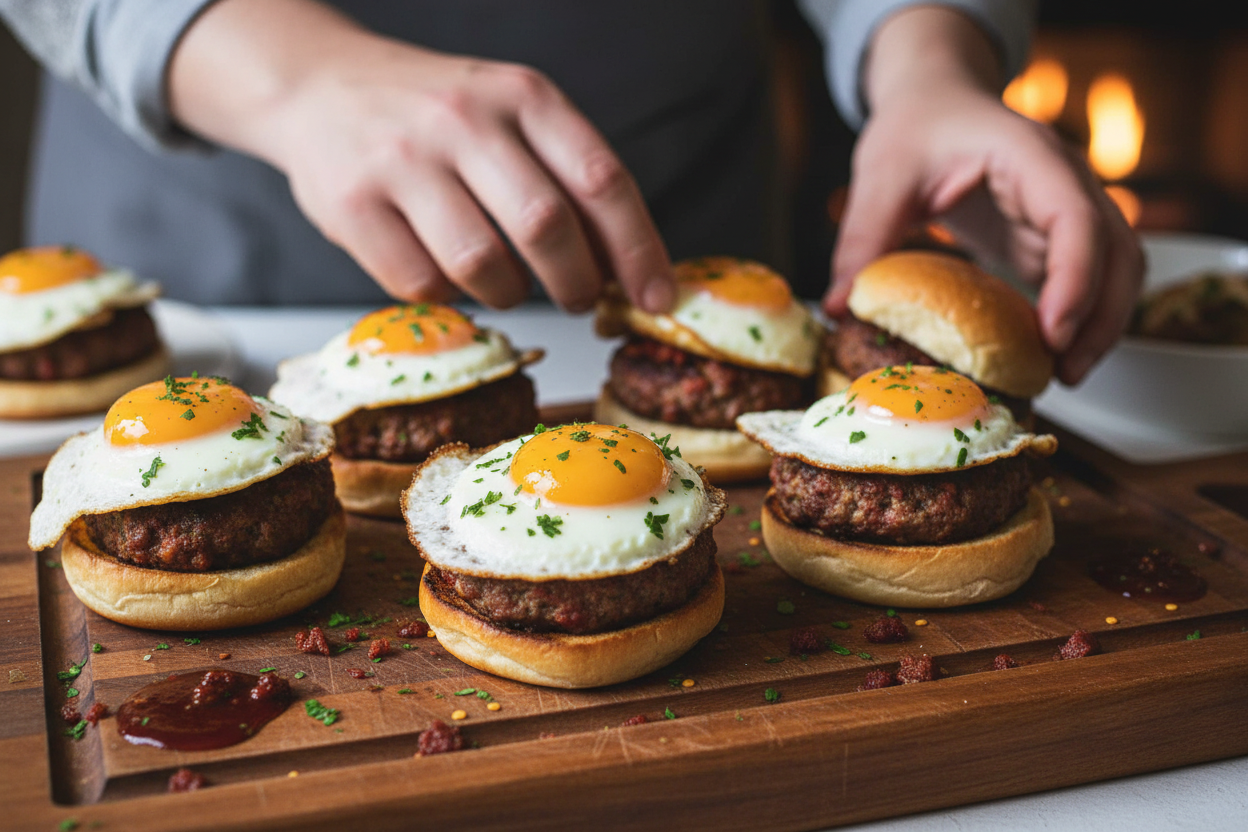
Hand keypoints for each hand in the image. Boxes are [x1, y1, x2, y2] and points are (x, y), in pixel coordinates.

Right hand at [169, 0, 674, 313]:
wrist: (319, 85)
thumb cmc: (437, 114)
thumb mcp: (512, 115)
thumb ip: (567, 177)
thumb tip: (626, 268)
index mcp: (522, 95)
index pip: (601, 179)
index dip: (638, 249)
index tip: (656, 296)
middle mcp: (464, 120)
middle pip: (546, 226)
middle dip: (576, 283)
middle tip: (580, 299)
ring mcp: (403, 161)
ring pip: (482, 265)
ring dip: (510, 293)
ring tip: (507, 282)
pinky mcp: (352, 205)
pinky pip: (421, 285)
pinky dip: (448, 297)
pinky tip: (447, 274)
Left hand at [825, 8, 1143, 384]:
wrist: (936, 98)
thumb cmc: (916, 125)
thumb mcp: (881, 175)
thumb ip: (863, 239)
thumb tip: (838, 308)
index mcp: (1029, 156)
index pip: (1075, 218)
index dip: (1075, 278)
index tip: (1053, 332)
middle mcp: (1065, 180)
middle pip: (1118, 250)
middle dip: (1102, 316)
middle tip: (1064, 372)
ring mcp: (1068, 208)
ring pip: (1118, 267)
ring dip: (1102, 322)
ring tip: (1063, 373)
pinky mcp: (1054, 235)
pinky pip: (1089, 277)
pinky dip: (1082, 315)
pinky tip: (1049, 354)